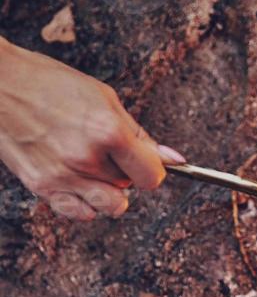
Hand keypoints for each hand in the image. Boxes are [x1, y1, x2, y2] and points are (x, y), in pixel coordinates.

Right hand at [0, 37, 183, 220]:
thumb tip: (175, 160)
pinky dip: (85, 203)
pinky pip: (80, 213)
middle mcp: (86, 158)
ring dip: (109, 191)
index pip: (151, 176)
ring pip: (110, 205)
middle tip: (105, 150)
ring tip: (93, 167)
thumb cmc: (49, 83)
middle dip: (125, 172)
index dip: (152, 169)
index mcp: (107, 132)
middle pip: (130, 188)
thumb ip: (140, 135)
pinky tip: (78, 180)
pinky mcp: (41, 186)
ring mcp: (62, 175)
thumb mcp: (104, 98)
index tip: (145, 162)